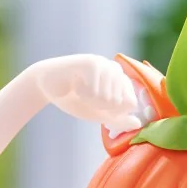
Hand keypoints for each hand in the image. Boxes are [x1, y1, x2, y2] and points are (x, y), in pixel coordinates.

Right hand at [26, 54, 143, 130]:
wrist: (48, 86)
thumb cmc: (76, 99)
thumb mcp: (99, 114)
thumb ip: (119, 120)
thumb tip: (138, 125)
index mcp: (121, 80)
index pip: (131, 104)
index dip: (115, 112)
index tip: (100, 105)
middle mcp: (115, 69)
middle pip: (118, 103)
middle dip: (99, 107)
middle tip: (86, 96)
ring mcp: (104, 64)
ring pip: (106, 98)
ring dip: (89, 101)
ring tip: (80, 90)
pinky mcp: (90, 62)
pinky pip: (93, 92)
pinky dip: (81, 94)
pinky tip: (74, 85)